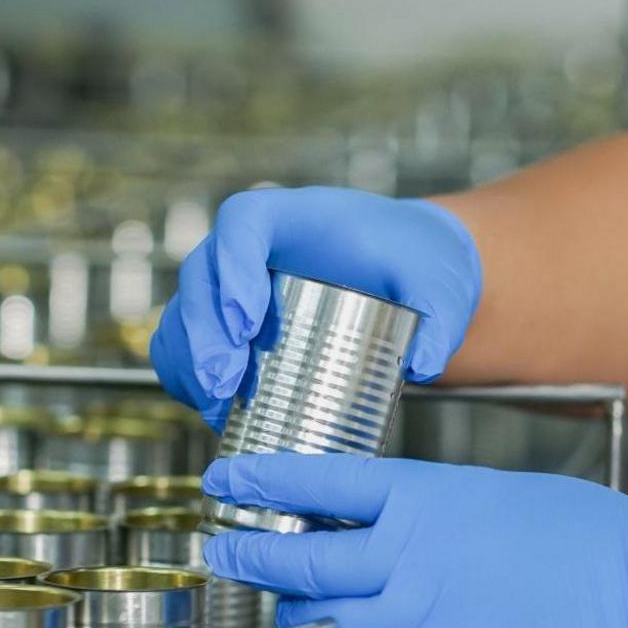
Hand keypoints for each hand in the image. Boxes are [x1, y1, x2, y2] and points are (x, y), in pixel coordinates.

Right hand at [150, 187, 481, 428]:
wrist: (409, 276)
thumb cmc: (418, 264)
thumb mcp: (441, 284)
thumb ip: (442, 318)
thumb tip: (422, 366)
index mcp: (293, 216)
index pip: (242, 223)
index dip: (233, 268)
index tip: (248, 322)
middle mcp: (250, 246)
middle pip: (202, 275)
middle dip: (205, 332)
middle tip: (225, 382)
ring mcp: (232, 284)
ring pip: (186, 314)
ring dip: (189, 361)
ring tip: (217, 407)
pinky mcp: (228, 323)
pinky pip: (186, 345)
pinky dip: (187, 377)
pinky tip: (211, 411)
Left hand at [200, 453, 627, 627]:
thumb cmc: (599, 546)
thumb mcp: (505, 496)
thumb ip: (436, 514)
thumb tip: (395, 530)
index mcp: (427, 497)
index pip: (318, 483)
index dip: (261, 484)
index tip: (224, 484)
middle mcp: (409, 556)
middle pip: (300, 559)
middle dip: (251, 556)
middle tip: (226, 552)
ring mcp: (417, 621)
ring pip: (324, 624)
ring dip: (307, 617)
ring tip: (303, 612)